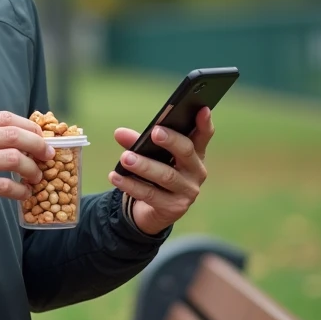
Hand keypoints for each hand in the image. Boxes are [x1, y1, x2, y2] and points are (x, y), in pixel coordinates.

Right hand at [0, 112, 53, 216]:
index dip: (29, 126)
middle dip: (38, 145)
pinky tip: (23, 194)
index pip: (5, 117)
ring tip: (36, 177)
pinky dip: (19, 190)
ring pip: (13, 159)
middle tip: (48, 155)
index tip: (40, 136)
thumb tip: (9, 138)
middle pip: (14, 135)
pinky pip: (3, 186)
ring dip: (32, 169)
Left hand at [108, 107, 213, 235]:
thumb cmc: (154, 174)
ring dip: (144, 165)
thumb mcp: (148, 155)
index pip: (203, 136)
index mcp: (194, 153)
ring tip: (125, 158)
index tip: (202, 108)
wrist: (152, 211)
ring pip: (166, 175)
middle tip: (155, 131)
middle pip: (186, 152)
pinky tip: (116, 177)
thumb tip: (119, 133)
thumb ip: (137, 142)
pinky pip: (151, 195)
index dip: (204, 123)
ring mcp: (187, 191)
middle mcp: (196, 171)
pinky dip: (131, 185)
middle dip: (171, 140)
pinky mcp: (174, 208)